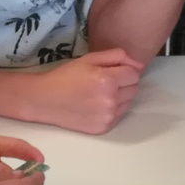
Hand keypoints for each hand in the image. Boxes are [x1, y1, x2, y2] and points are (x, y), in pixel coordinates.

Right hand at [26, 48, 142, 133]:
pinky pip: (119, 115)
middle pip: (134, 89)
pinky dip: (112, 110)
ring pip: (129, 103)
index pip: (134, 74)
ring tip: (100, 93)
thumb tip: (138, 65)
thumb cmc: (66, 76)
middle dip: (124, 83)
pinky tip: (96, 105)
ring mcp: (107, 116)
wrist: (45, 100)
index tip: (111, 71)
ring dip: (120, 97)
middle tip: (105, 81)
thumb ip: (117, 56)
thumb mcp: (90, 58)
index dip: (124, 70)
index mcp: (108, 80)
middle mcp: (110, 100)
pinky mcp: (103, 128)